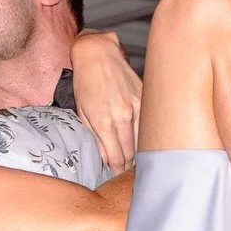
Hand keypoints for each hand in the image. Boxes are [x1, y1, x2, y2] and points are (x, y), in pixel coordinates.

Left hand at [70, 28, 141, 173]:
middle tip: (127, 176)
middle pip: (131, 152)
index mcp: (103, 121)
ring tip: (138, 164)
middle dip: (128, 167)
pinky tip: (146, 142)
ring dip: (140, 153)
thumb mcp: (82, 112)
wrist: (97, 53)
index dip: (118, 171)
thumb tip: (106, 159)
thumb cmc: (85, 82)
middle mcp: (122, 115)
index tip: (117, 177)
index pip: (116, 158)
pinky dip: (147, 135)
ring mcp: (136, 105)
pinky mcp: (144, 96)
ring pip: (143, 140)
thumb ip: (95, 137)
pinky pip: (149, 122)